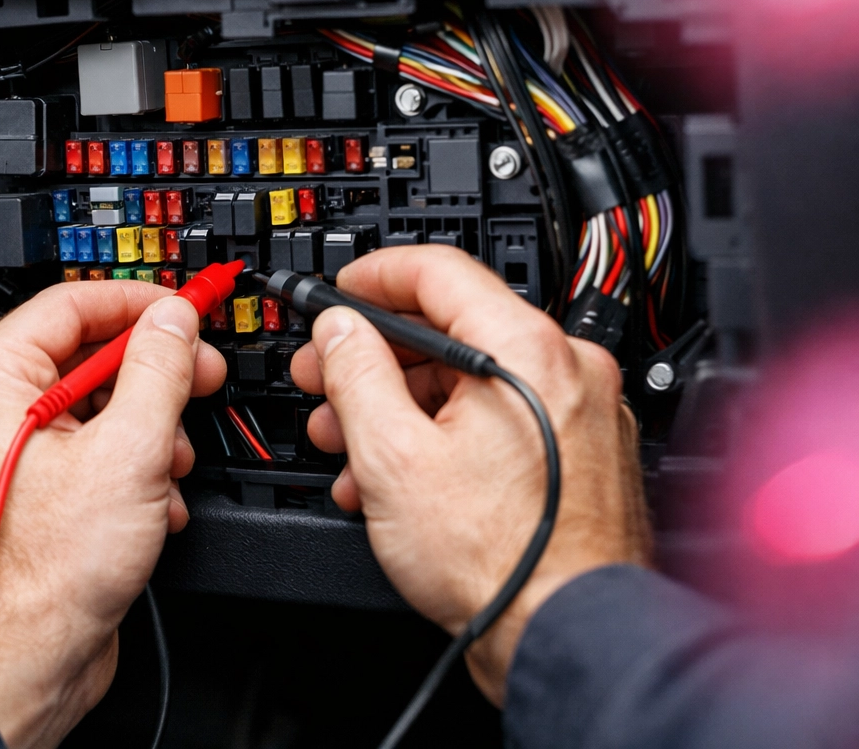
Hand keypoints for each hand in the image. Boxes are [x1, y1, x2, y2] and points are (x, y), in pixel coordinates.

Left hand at [0, 281, 226, 747]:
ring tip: (170, 465)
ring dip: (146, 433)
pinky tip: (152, 504)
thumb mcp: (128, 452)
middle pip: (83, 357)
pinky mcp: (24, 498)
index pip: (69, 303)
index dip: (138, 303)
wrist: (23, 663)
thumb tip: (172, 321)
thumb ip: (157, 371)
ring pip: (91, 412)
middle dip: (151, 378)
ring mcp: (0, 457)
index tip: (186, 309)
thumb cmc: (44, 576)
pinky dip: (125, 471)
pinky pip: (81, 456)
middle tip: (197, 378)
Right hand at [288, 246, 651, 701]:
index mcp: (528, 350)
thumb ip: (356, 372)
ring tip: (349, 443)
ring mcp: (582, 415)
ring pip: (470, 383)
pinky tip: (397, 476)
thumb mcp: (392, 455)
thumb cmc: (501, 561)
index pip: (439, 270)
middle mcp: (569, 370)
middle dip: (373, 358)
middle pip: (452, 331)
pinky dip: (442, 436)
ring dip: (399, 405)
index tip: (337, 294)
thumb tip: (339, 331)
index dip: (372, 277)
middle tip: (325, 377)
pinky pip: (498, 422)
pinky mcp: (582, 457)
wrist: (563, 636)